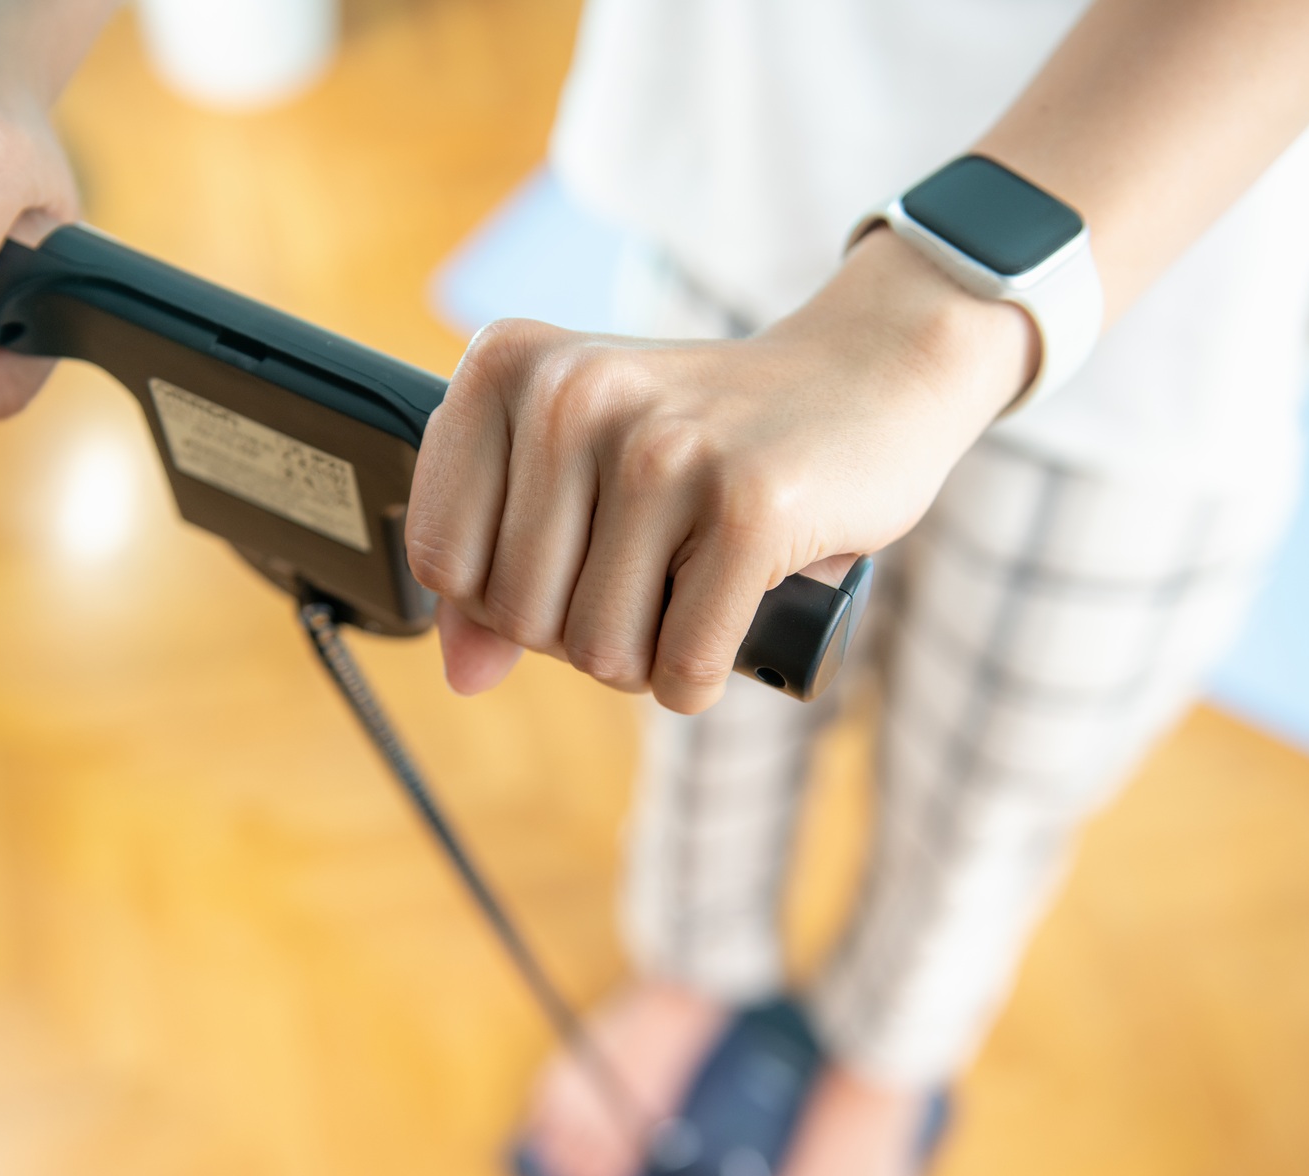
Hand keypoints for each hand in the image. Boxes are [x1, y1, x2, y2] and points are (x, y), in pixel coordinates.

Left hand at [408, 227, 1037, 713]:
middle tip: (648, 578)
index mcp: (509, 365)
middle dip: (582, 630)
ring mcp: (663, 449)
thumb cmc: (706, 432)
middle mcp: (573, 393)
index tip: (568, 561)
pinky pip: (682, 666)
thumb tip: (462, 675)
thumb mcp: (583, 465)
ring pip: (598, 651)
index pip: (441, 558)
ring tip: (688, 592)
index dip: (500, 597)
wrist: (868, 373)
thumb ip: (502, 561)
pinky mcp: (751, 507)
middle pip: (519, 615)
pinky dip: (700, 678)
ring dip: (645, 658)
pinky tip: (727, 626)